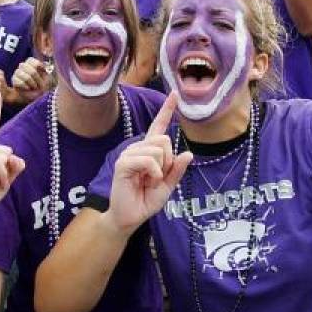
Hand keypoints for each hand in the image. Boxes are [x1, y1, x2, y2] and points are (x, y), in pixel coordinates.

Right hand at [11, 57, 50, 102]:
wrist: (38, 96)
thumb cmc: (43, 85)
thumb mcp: (48, 74)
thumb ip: (46, 65)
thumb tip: (46, 55)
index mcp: (31, 63)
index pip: (31, 60)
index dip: (38, 67)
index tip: (43, 73)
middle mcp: (23, 66)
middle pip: (27, 67)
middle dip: (36, 78)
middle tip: (39, 83)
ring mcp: (17, 73)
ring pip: (24, 75)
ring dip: (32, 83)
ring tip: (34, 87)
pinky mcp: (14, 80)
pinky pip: (19, 82)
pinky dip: (26, 87)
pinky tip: (28, 88)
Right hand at [105, 93, 191, 235]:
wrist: (129, 217)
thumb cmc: (145, 201)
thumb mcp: (167, 186)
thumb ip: (176, 170)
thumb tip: (188, 154)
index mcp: (149, 151)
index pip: (159, 126)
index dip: (167, 110)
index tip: (174, 93)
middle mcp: (138, 148)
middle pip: (164, 140)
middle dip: (168, 161)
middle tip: (157, 178)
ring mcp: (129, 154)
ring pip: (158, 150)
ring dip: (160, 170)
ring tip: (148, 182)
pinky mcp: (123, 163)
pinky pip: (148, 160)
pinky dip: (153, 173)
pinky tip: (145, 182)